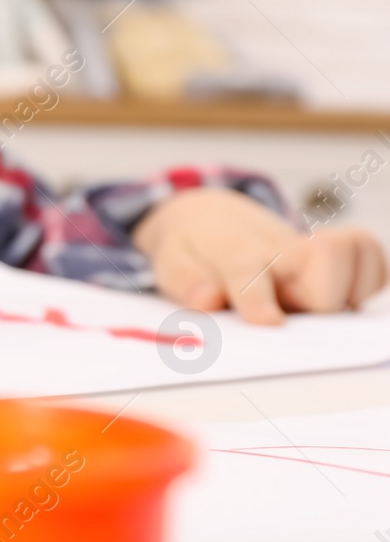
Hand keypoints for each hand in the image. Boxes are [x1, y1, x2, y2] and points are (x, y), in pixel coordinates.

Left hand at [132, 188, 386, 324]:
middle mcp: (283, 253)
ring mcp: (315, 254)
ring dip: (348, 293)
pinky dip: (367, 282)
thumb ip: (187, 282)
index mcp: (236, 254)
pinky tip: (340, 295)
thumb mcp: (172, 262)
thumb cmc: (195, 248)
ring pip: (357, 263)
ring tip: (314, 304)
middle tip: (292, 318)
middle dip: (319, 303)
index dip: (258, 297)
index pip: (249, 272)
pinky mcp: (342, 256)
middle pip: (324, 274)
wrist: (214, 219)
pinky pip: (373, 267)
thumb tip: (207, 300)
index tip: (268, 322)